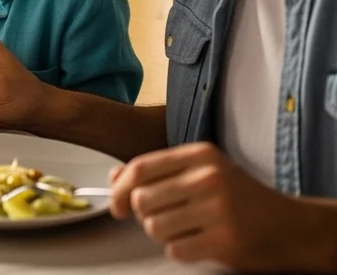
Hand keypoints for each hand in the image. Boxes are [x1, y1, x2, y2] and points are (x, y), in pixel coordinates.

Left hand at [110, 142, 330, 270]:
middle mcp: (208, 178)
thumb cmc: (241, 198)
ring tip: (186, 229)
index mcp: (200, 155)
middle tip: (165, 218)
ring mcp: (218, 210)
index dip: (120, 190)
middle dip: (145, 215)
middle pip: (142, 200)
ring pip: (154, 227)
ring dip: (163, 235)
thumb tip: (114, 179)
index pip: (140, 169)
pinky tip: (200, 243)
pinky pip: (175, 250)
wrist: (291, 227)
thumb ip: (159, 172)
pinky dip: (181, 251)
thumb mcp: (204, 171)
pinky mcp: (224, 241)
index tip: (118, 205)